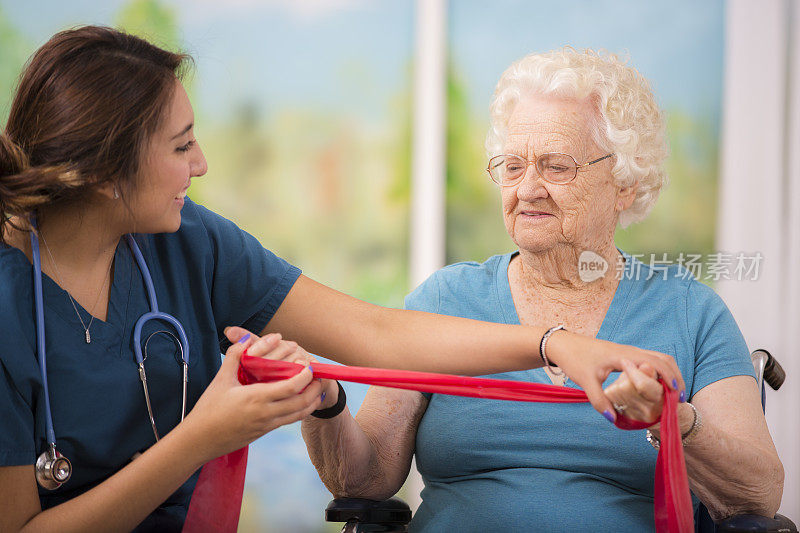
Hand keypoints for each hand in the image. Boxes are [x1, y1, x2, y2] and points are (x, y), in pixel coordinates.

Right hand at [181, 328, 322, 461]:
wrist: (199, 441)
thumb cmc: (208, 409)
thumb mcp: (220, 380)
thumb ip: (234, 356)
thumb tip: (245, 338)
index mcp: (256, 398)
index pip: (291, 387)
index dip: (305, 376)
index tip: (310, 366)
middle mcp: (265, 413)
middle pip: (301, 402)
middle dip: (315, 389)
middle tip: (321, 377)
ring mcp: (266, 425)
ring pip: (298, 415)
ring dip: (311, 402)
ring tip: (317, 389)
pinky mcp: (264, 432)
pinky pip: (289, 421)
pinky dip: (300, 411)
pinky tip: (301, 402)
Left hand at [544, 331, 683, 420]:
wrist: (563, 344)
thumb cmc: (574, 360)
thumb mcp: (586, 381)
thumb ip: (599, 401)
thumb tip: (613, 419)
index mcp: (624, 356)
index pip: (657, 364)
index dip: (671, 379)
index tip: (677, 397)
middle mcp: (630, 350)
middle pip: (663, 359)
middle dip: (676, 376)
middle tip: (681, 398)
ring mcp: (628, 351)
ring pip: (657, 357)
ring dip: (668, 372)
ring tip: (673, 393)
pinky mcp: (624, 354)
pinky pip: (649, 359)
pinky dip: (658, 370)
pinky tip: (657, 385)